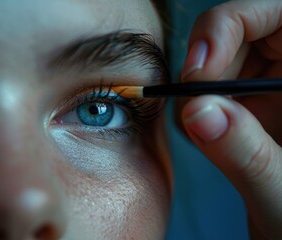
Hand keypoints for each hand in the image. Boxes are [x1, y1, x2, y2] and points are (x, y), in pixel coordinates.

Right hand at [177, 1, 281, 238]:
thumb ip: (247, 153)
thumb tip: (198, 112)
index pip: (275, 14)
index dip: (231, 25)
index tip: (199, 68)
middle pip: (238, 33)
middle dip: (206, 64)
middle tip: (191, 102)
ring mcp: (268, 89)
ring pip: (216, 61)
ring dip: (196, 92)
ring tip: (201, 128)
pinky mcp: (246, 107)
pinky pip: (207, 90)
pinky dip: (193, 109)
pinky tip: (203, 135)